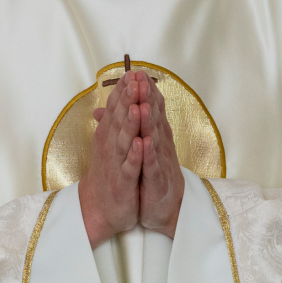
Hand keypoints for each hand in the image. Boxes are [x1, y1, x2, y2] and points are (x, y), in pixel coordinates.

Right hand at [78, 71, 146, 246]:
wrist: (99, 209)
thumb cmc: (107, 175)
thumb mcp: (107, 147)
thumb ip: (109, 124)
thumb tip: (106, 104)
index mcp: (107, 137)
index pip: (115, 110)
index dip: (123, 92)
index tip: (131, 73)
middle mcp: (109, 147)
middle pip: (118, 120)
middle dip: (127, 100)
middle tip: (134, 80)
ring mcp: (116, 164)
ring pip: (124, 141)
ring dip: (130, 123)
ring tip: (137, 106)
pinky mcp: (123, 183)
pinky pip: (130, 168)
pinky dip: (135, 156)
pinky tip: (141, 143)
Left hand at [135, 77, 184, 236]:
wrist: (165, 210)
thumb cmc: (152, 176)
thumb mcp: (140, 149)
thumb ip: (132, 127)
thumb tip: (115, 107)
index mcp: (155, 137)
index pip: (151, 110)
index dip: (145, 92)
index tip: (137, 72)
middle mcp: (160, 146)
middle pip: (153, 119)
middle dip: (147, 99)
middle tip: (140, 79)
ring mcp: (159, 162)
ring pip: (154, 139)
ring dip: (148, 122)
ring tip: (141, 105)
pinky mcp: (156, 181)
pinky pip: (151, 166)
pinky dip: (148, 154)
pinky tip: (144, 143)